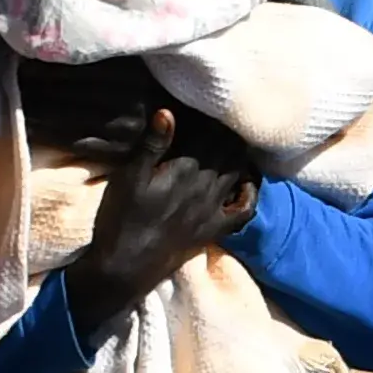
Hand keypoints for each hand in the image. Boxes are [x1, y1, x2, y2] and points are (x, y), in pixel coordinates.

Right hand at [61, 108, 260, 329]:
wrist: (125, 267)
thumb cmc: (121, 219)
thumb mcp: (129, 178)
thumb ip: (151, 145)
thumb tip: (169, 111)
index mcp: (185, 169)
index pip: (207, 134)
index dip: (207, 117)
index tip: (203, 105)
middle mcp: (206, 187)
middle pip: (226, 150)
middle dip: (224, 131)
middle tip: (218, 118)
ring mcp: (214, 209)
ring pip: (237, 172)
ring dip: (238, 153)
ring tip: (232, 138)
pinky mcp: (216, 229)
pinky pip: (245, 209)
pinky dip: (251, 191)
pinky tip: (247, 178)